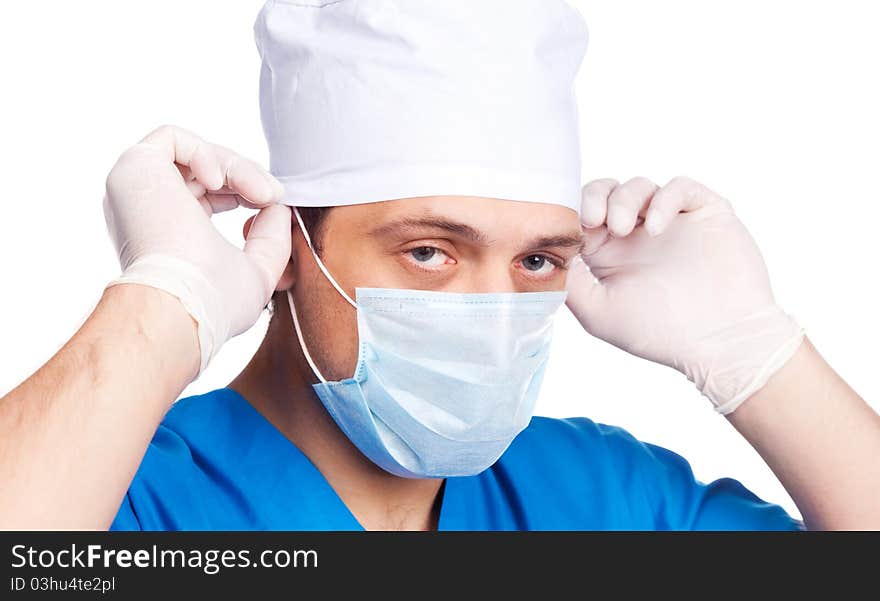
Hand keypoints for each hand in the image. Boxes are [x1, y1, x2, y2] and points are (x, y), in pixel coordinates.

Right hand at [103, 125, 290, 376]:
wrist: (180, 303)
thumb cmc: (214, 301)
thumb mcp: (257, 271)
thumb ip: (270, 238)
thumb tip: (278, 205)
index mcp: (167, 235)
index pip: (207, 196)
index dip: (244, 190)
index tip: (273, 203)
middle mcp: (145, 211)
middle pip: (202, 172)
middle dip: (246, 177)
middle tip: (274, 195)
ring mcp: (136, 190)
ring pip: (193, 155)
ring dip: (236, 168)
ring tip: (261, 194)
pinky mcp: (131, 169)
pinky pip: (171, 138)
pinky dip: (205, 153)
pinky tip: (219, 181)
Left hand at [565, 176, 803, 413]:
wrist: (722, 343)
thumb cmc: (660, 334)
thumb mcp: (599, 311)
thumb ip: (570, 280)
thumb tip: (548, 253)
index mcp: (609, 254)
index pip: (582, 216)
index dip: (572, 213)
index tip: (570, 228)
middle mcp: (638, 234)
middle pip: (607, 192)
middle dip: (594, 196)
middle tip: (593, 220)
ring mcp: (671, 221)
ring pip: (640, 186)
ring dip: (625, 200)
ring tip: (625, 229)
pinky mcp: (704, 214)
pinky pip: (681, 187)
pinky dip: (665, 199)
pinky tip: (657, 227)